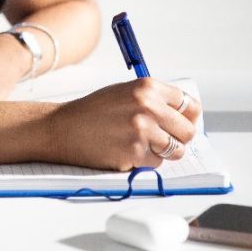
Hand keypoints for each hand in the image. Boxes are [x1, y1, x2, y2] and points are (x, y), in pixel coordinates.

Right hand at [46, 78, 201, 170]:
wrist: (62, 128)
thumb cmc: (93, 111)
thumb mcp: (125, 92)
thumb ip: (154, 100)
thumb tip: (184, 116)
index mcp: (147, 87)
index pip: (189, 105)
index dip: (188, 117)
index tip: (183, 123)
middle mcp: (147, 106)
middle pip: (188, 130)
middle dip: (179, 138)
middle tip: (164, 139)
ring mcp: (141, 131)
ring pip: (175, 150)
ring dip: (164, 152)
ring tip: (144, 146)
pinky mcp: (133, 153)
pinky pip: (156, 163)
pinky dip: (145, 161)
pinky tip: (127, 151)